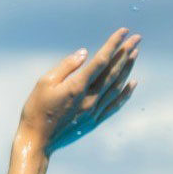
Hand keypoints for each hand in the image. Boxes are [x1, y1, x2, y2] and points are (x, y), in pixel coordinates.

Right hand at [19, 27, 140, 154]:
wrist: (37, 141)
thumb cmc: (36, 110)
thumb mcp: (44, 83)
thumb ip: (66, 66)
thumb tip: (85, 53)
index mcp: (77, 86)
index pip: (101, 60)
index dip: (113, 44)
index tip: (124, 32)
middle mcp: (90, 98)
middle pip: (113, 71)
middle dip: (126, 53)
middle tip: (137, 39)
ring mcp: (94, 111)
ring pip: (117, 86)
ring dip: (127, 69)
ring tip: (135, 54)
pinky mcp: (94, 121)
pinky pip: (115, 104)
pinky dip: (125, 93)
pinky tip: (132, 83)